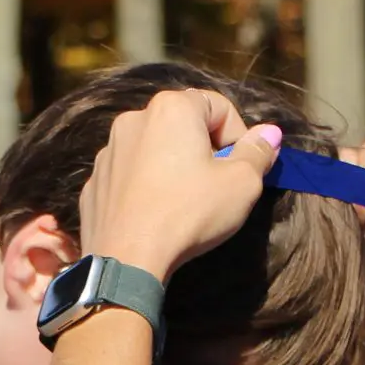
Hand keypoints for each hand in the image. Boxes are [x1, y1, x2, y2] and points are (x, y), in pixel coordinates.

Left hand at [78, 90, 281, 280]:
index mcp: (172, 108)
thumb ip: (258, 152)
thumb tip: (270, 133)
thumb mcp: (242, 184)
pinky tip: (156, 215)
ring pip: (154, 149)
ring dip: (173, 167)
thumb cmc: (189, 214)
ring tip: (184, 203)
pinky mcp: (94, 181)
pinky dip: (145, 187)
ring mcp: (109, 150)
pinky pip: (129, 175)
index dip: (238, 136)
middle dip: (204, 150)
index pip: (219, 106)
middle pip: (183, 125)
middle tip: (216, 186)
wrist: (127, 259)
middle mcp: (134, 119)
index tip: (240, 169)